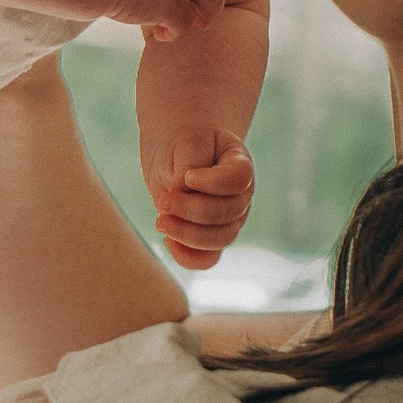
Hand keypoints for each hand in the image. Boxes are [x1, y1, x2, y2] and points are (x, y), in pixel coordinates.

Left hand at [148, 123, 256, 269]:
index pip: (238, 179)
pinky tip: (168, 241)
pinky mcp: (213, 239)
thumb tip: (182, 196)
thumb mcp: (187, 143)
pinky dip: (188, 257)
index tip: (188, 176)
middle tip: (163, 200)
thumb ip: (189, 164)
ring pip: (221, 238)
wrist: (177, 157)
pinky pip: (208, 259)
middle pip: (228, 212)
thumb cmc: (186, 146)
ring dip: (187, 234)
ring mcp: (231, 220)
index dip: (212, 183)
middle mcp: (242, 195)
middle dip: (191, 210)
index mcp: (241, 164)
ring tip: (160, 221)